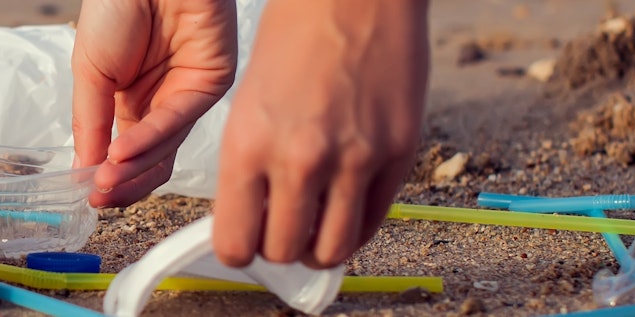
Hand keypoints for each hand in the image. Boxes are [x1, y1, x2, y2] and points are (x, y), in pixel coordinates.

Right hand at [70, 0, 237, 207]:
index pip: (125, 157)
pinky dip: (147, 139)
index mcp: (130, 102)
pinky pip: (176, 121)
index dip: (106, 179)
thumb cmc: (115, 6)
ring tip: (103, 177)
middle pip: (150, 162)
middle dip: (122, 183)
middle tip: (97, 194)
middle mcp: (162, 104)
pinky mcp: (210, 83)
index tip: (85, 193)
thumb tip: (83, 173)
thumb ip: (89, 123)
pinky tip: (120, 149)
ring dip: (132, 168)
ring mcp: (187, 96)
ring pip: (166, 150)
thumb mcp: (89, 71)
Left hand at [211, 0, 429, 268]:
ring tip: (316, 227)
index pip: (236, 242)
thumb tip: (252, 215)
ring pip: (332, 250)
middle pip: (283, 252)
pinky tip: (346, 207)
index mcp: (248, 146)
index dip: (239, 248)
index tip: (245, 239)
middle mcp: (300, 160)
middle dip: (279, 249)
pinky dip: (357, 226)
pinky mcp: (398, 154)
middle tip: (282, 229)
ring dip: (319, 247)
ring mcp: (354, 161)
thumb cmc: (294, 38)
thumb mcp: (248, 103)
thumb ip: (249, 163)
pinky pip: (374, 221)